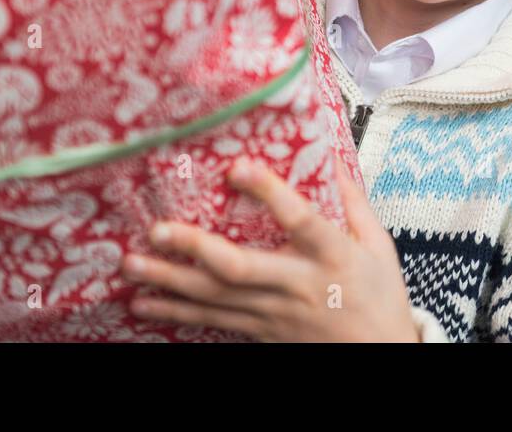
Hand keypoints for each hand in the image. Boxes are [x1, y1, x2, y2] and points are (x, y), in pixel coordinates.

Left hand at [121, 157, 419, 341]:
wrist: (379, 356)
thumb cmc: (380, 297)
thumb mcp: (379, 246)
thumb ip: (353, 202)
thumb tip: (331, 156)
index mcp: (331, 256)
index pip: (299, 220)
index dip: (269, 193)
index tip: (238, 167)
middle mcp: (298, 285)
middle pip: (239, 267)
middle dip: (195, 248)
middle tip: (157, 230)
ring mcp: (275, 313)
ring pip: (215, 298)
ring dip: (169, 282)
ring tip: (130, 264)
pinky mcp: (260, 332)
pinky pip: (212, 322)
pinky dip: (175, 313)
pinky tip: (144, 302)